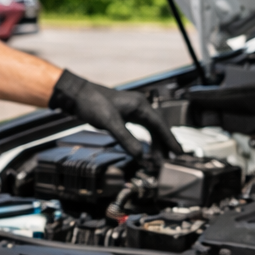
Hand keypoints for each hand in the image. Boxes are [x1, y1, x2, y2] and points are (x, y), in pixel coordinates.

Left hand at [48, 69, 178, 157]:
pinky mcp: (124, 115)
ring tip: (158, 158)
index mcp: (140, 105)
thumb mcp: (110, 122)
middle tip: (169, 159)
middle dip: (163, 144)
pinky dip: (144, 140)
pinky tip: (145, 149)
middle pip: (157, 128)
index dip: (169, 139)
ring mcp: (131, 111)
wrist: (77, 95)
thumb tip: (140, 155)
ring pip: (149, 129)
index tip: (177, 151)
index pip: (160, 125)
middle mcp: (138, 107)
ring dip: (154, 144)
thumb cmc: (92, 102)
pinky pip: (140, 129)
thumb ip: (126, 139)